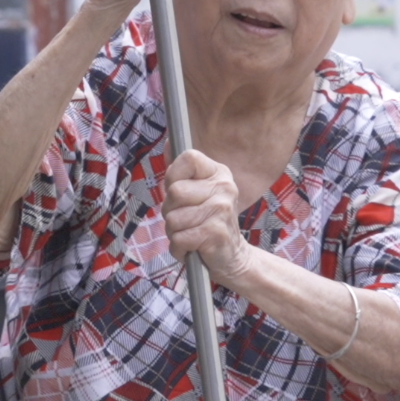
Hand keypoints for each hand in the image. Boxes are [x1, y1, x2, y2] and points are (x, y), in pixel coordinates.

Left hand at [162, 150, 251, 276]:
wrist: (232, 257)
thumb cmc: (207, 222)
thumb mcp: (197, 193)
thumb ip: (180, 171)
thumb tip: (167, 144)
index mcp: (219, 173)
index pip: (188, 158)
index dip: (173, 175)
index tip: (179, 191)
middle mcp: (224, 187)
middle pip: (174, 192)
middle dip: (170, 211)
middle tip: (185, 220)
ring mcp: (222, 210)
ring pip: (173, 219)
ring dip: (174, 232)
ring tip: (190, 234)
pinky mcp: (216, 234)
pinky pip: (179, 239)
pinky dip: (179, 248)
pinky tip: (192, 248)